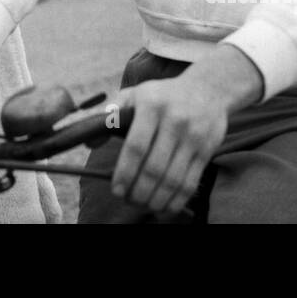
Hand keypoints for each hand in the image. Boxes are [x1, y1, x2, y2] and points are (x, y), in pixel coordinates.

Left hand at [110, 76, 227, 217]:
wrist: (208, 89)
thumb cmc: (162, 96)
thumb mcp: (135, 95)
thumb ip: (110, 115)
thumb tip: (88, 142)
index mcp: (152, 105)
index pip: (136, 146)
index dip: (125, 172)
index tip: (117, 189)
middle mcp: (175, 121)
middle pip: (154, 168)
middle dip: (139, 191)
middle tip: (128, 200)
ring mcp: (193, 137)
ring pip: (173, 179)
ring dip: (156, 200)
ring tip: (143, 205)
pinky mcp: (207, 150)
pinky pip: (190, 183)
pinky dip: (176, 201)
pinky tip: (163, 208)